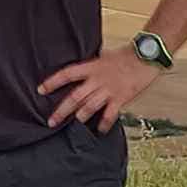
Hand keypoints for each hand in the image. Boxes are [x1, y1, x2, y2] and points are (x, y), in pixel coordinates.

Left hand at [37, 46, 160, 131]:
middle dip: (62, 111)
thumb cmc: (125, 56)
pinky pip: (109, 114)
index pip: (67, 74)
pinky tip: (99, 130)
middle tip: (51, 121)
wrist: (145, 57)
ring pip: (89, 107)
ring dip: (79, 117)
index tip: (40, 90)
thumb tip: (78, 73)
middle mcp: (97, 79)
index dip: (52, 82)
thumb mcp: (103, 57)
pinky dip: (104, 124)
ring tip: (73, 125)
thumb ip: (91, 67)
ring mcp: (109, 90)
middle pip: (75, 97)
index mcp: (91, 67)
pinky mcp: (121, 98)